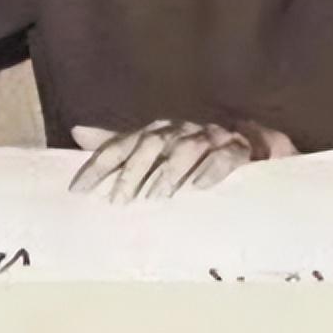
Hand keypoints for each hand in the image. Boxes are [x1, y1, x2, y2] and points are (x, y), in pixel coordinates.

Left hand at [68, 119, 296, 201]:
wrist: (255, 145)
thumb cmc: (198, 152)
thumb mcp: (156, 150)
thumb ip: (120, 144)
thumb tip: (77, 133)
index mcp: (158, 132)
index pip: (122, 144)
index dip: (99, 164)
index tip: (79, 189)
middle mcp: (181, 130)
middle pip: (152, 144)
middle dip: (133, 172)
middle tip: (118, 202)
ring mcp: (211, 136)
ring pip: (187, 149)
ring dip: (170, 173)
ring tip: (157, 198)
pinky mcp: (240, 148)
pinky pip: (225, 156)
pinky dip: (212, 170)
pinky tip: (200, 187)